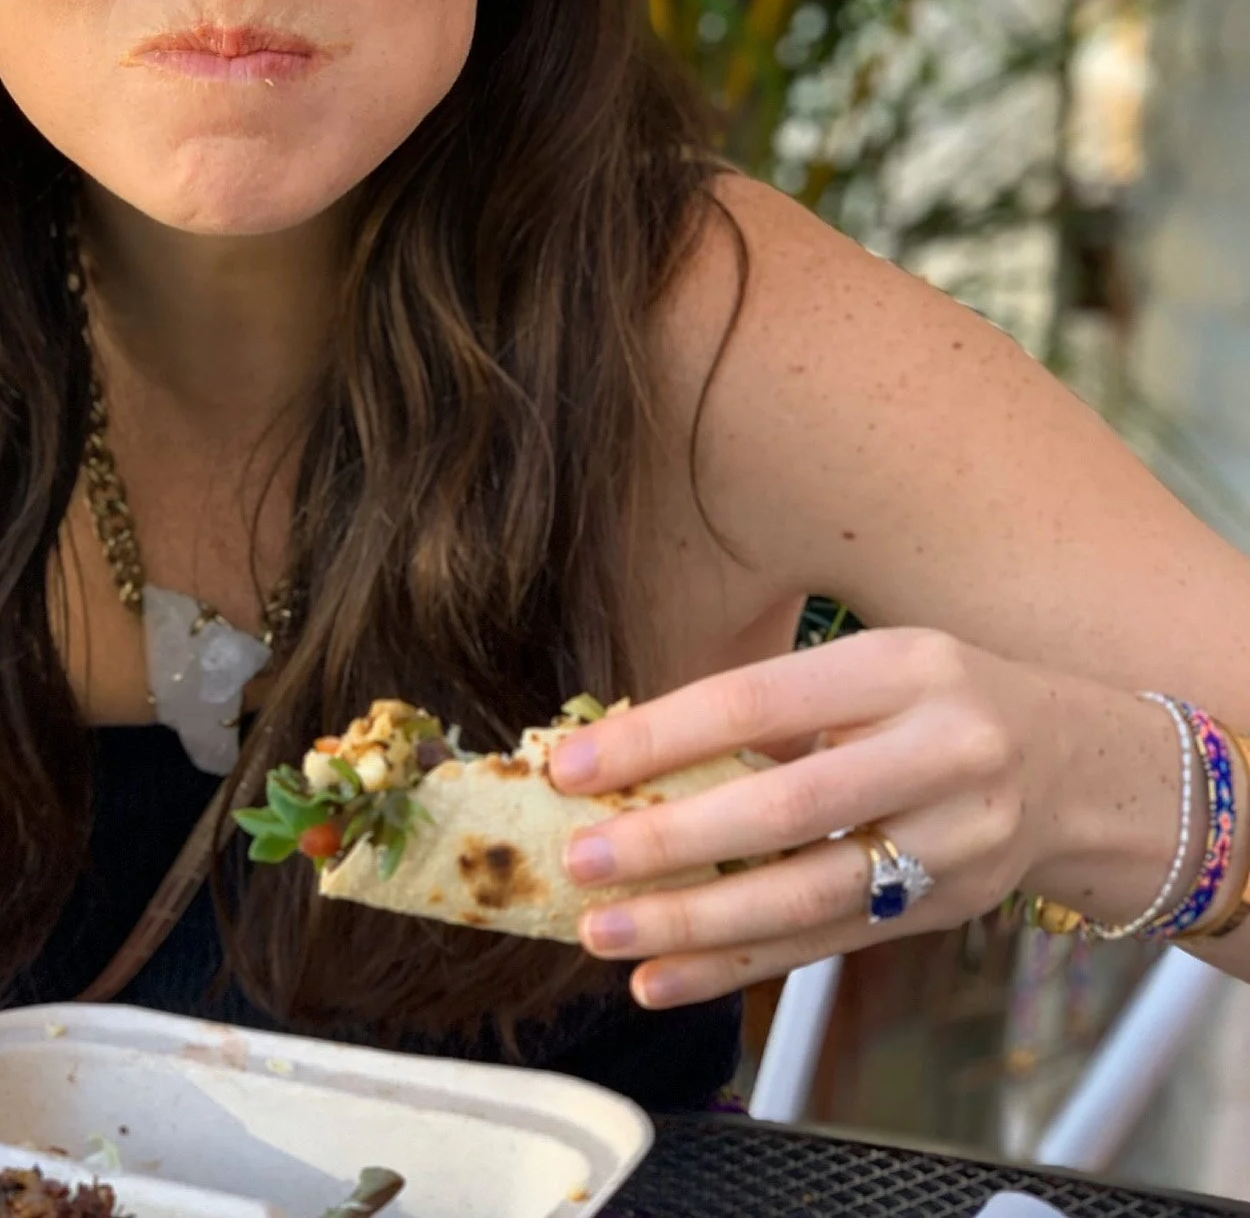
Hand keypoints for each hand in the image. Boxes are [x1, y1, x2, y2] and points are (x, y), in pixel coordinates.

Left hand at [549, 629, 1061, 1007]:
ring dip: (693, 923)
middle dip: (670, 842)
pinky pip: (824, 944)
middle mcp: (936, 751)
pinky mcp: (945, 909)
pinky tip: (662, 979)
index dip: (656, 739)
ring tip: (605, 934)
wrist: (1076, 766)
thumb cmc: (935, 702)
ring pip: (804, 894)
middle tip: (580, 863)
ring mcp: (951, 840)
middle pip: (784, 808)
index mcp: (896, 668)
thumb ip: (773, 713)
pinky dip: (735, 966)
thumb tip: (627, 756)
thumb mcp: (869, 670)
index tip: (572, 769)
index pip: (754, 703)